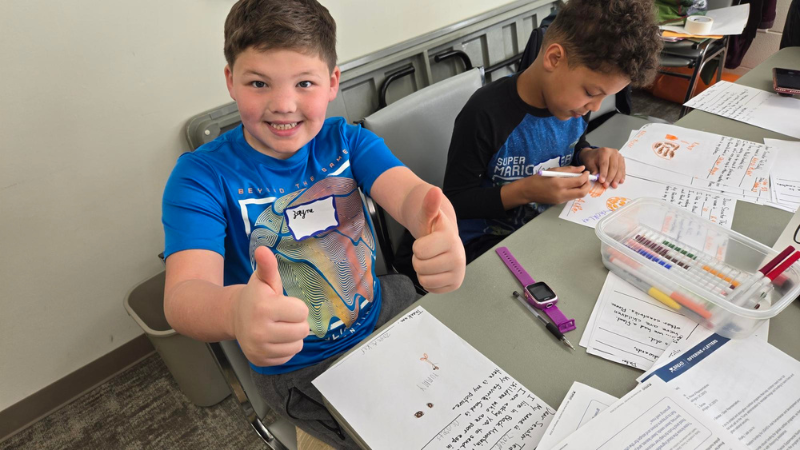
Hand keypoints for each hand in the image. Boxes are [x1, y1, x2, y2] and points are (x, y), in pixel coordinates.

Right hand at [231, 246, 308, 366]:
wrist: (234, 316)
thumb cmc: (255, 296)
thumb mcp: (263, 279)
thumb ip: (267, 265)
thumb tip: (263, 249)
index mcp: (263, 308)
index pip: (302, 312)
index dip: (296, 306)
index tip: (283, 303)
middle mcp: (259, 331)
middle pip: (302, 330)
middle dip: (296, 321)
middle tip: (282, 316)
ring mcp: (259, 349)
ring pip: (297, 345)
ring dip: (292, 336)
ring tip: (279, 326)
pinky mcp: (260, 361)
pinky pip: (288, 357)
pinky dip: (285, 348)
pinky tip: (274, 338)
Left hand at [411, 187, 465, 292]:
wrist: (443, 237)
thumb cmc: (433, 226)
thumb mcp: (428, 214)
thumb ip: (429, 204)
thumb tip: (434, 191)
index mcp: (451, 239)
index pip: (420, 251)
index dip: (418, 246)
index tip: (427, 240)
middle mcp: (459, 257)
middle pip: (420, 267)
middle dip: (419, 258)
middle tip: (428, 251)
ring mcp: (458, 272)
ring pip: (424, 280)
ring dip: (423, 270)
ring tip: (432, 259)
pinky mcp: (455, 284)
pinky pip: (430, 288)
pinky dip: (429, 280)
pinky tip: (435, 269)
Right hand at [521, 165, 592, 204]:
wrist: (527, 191)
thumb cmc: (538, 178)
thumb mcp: (553, 170)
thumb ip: (569, 169)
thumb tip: (582, 168)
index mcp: (559, 183)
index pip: (579, 181)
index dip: (586, 176)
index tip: (586, 172)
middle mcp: (561, 193)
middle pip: (582, 192)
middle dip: (587, 185)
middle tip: (586, 178)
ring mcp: (561, 200)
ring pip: (578, 196)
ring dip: (582, 189)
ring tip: (580, 181)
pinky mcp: (559, 203)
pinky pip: (572, 197)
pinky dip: (575, 191)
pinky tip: (572, 186)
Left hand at [579, 147, 625, 187]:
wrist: (595, 154)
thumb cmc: (592, 158)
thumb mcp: (589, 163)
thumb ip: (593, 169)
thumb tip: (597, 177)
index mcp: (604, 151)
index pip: (604, 164)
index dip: (603, 173)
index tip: (602, 181)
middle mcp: (613, 152)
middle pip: (613, 166)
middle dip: (610, 177)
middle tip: (606, 185)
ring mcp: (619, 156)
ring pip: (619, 168)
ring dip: (617, 178)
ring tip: (614, 185)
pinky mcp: (622, 160)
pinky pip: (623, 168)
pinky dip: (621, 176)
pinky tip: (620, 181)